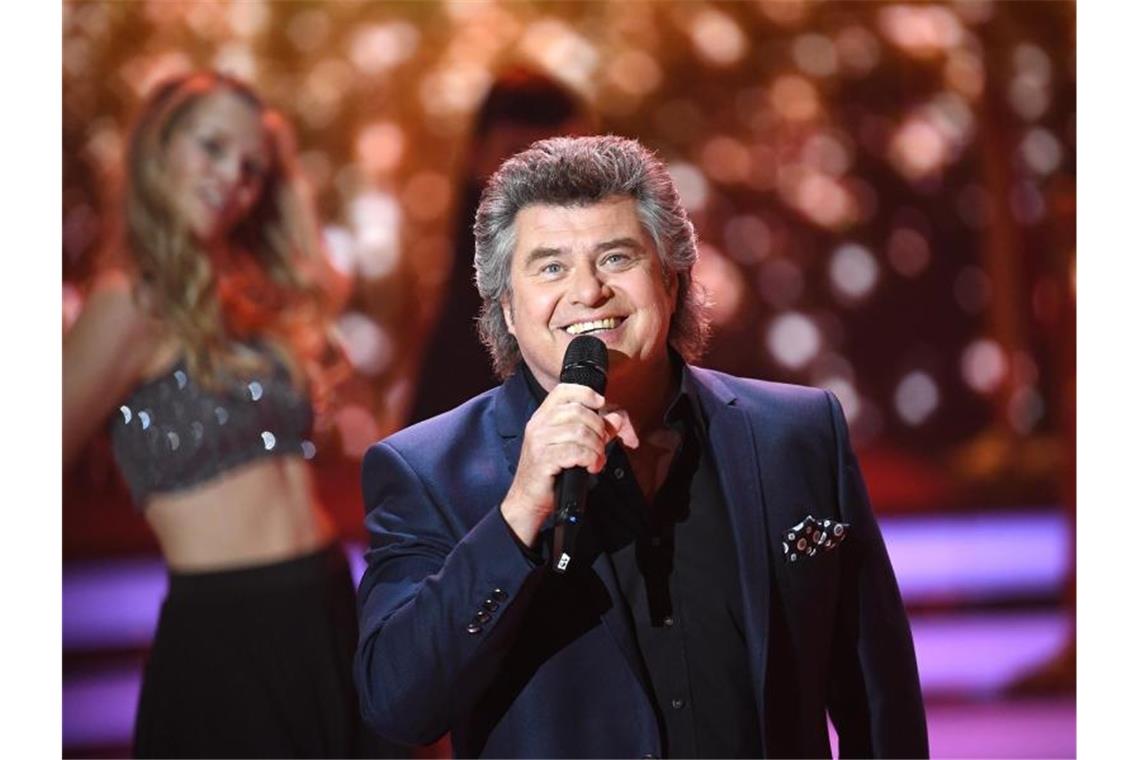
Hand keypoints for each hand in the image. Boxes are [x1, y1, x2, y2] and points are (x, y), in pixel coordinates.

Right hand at [500, 383, 637, 546]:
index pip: (563, 391)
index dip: (586, 393)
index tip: (600, 404)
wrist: (527, 501)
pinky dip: (590, 459)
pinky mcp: (543, 459)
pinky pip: (575, 451)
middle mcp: (538, 425)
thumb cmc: (550, 474)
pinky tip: (590, 467)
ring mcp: (539, 441)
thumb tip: (615, 419)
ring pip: (579, 431)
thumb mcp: (571, 447)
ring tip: (596, 460)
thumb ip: (594, 430)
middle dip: (598, 429)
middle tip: (601, 446)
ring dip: (596, 447)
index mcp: (542, 417)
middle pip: (578, 411)